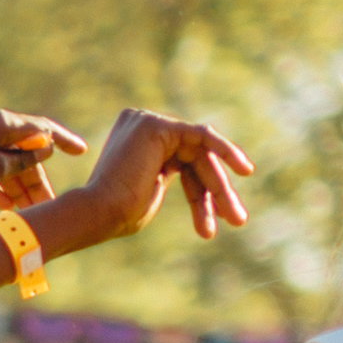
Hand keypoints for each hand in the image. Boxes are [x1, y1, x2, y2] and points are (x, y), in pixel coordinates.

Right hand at [37, 109, 255, 253]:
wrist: (100, 213)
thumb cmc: (119, 216)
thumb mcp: (152, 193)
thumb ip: (170, 176)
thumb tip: (200, 177)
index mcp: (137, 144)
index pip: (183, 163)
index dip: (205, 192)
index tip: (222, 220)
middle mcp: (140, 127)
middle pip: (194, 158)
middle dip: (218, 190)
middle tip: (237, 220)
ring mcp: (147, 122)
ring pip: (200, 152)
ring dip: (220, 185)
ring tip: (235, 217)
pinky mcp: (156, 124)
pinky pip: (202, 135)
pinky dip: (225, 150)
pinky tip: (243, 170)